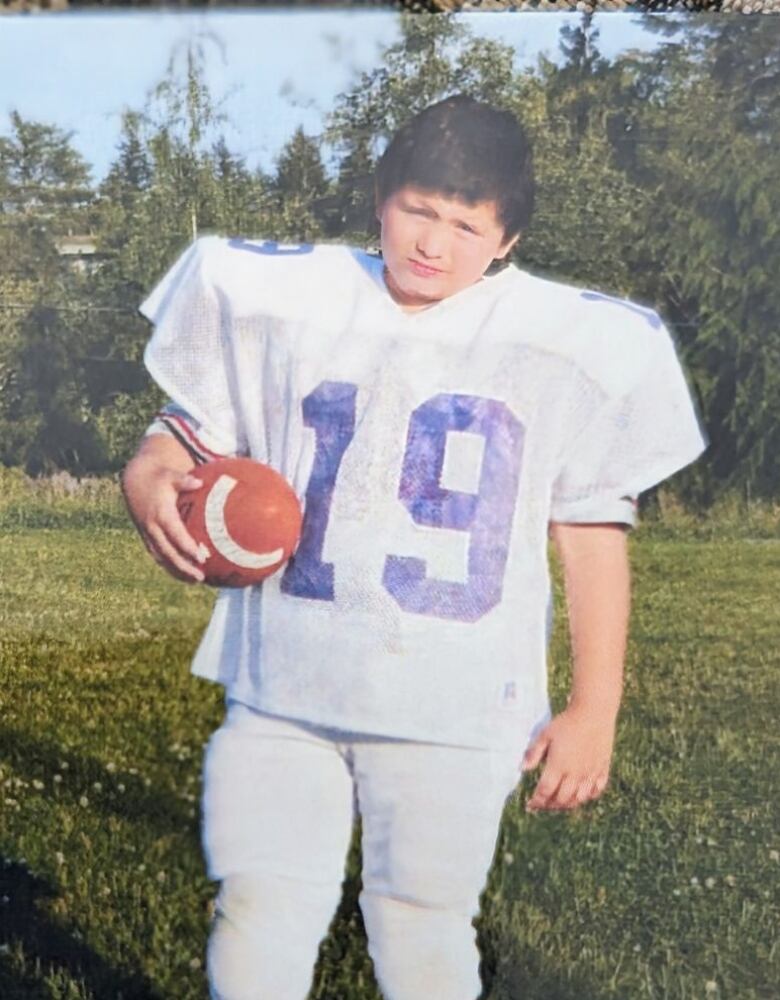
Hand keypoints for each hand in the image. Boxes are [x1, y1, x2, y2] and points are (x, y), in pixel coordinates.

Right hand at [122, 459, 206, 583]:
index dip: (187, 547)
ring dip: (177, 571)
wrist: (135, 481)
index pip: (176, 534)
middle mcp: (153, 527)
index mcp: (161, 514)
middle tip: (201, 577)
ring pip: (162, 558)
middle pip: (169, 552)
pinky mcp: (146, 538)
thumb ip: (184, 480)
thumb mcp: (171, 476)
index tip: (201, 557)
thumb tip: (199, 482)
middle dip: (184, 566)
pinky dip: (170, 567)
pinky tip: (185, 575)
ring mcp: (148, 534)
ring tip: (196, 580)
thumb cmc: (160, 478)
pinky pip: (158, 556)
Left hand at [521, 704, 615, 812]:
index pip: (545, 792)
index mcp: (558, 766)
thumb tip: (523, 768)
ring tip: (558, 803)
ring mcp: (590, 773)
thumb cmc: (567, 722)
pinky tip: (580, 794)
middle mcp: (575, 774)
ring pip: (579, 799)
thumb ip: (534, 752)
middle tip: (542, 804)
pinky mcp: (602, 770)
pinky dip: (587, 797)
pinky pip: (596, 791)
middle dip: (550, 806)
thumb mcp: (545, 734)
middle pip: (562, 800)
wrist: (593, 713)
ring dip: (567, 805)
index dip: (537, 801)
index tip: (530, 804)